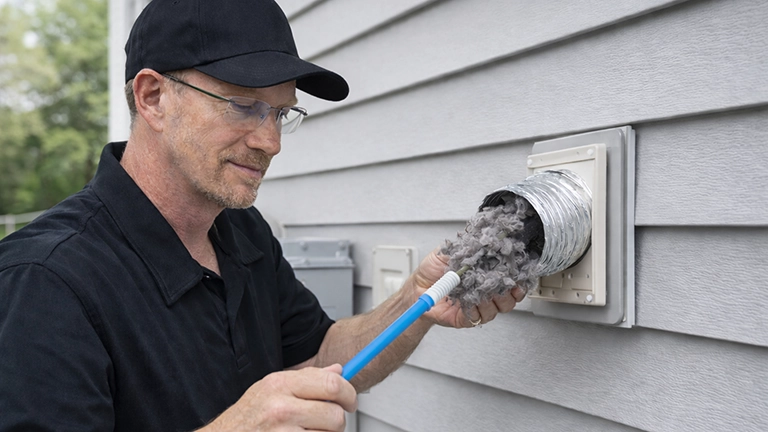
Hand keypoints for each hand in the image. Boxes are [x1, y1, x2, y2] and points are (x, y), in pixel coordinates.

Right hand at [202, 364, 356, 431]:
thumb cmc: (248, 416)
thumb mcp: (272, 388)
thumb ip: (306, 379)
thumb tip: (339, 370)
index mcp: (280, 384)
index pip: (332, 384)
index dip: (349, 393)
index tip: (350, 401)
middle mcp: (281, 408)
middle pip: (335, 414)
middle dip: (338, 420)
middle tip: (331, 422)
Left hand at [406, 249, 525, 327]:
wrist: (417, 286)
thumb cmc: (433, 270)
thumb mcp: (450, 251)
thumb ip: (467, 246)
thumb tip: (481, 240)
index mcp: (485, 275)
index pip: (509, 279)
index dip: (517, 278)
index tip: (518, 273)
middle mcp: (484, 293)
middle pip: (509, 298)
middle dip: (509, 291)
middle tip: (502, 282)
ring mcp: (477, 306)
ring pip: (497, 309)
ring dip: (492, 299)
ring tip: (483, 290)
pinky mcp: (466, 318)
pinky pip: (478, 317)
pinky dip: (476, 309)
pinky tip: (470, 301)